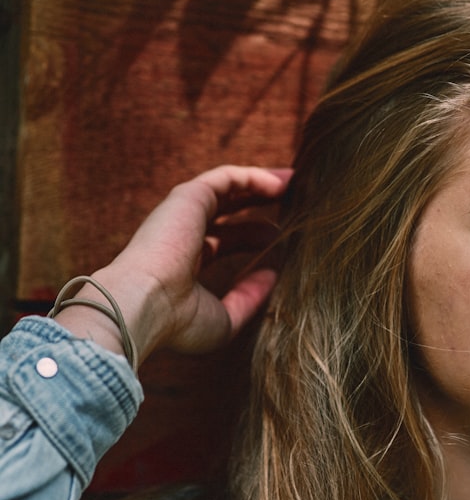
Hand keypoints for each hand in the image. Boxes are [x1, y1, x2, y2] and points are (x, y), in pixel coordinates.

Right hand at [54, 166, 291, 364]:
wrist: (145, 307)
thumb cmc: (179, 322)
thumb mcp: (226, 317)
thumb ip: (250, 296)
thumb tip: (273, 274)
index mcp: (185, 264)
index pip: (224, 242)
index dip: (254, 236)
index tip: (283, 237)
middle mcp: (182, 235)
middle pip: (228, 212)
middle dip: (258, 204)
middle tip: (294, 202)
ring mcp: (183, 215)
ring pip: (228, 189)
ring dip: (260, 183)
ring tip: (294, 182)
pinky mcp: (188, 198)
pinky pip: (226, 178)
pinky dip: (253, 177)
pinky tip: (280, 183)